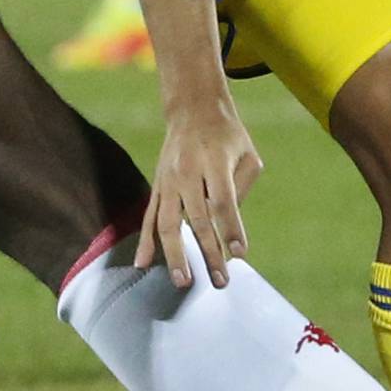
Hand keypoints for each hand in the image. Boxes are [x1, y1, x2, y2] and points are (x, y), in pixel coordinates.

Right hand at [137, 104, 263, 288]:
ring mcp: (168, 180)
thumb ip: (242, 188)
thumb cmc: (227, 136)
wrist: (192, 110)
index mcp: (214, 161)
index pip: (223, 200)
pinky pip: (149, 217)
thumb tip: (229, 228)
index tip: (239, 254)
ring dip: (175, 254)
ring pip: (168, 222)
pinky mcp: (157, 186)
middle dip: (209, 252)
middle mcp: (187, 171)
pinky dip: (145, 241)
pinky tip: (143, 264)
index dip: (230, 228)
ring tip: (183, 281)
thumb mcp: (247, 154)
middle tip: (220, 281)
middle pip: (197, 218)